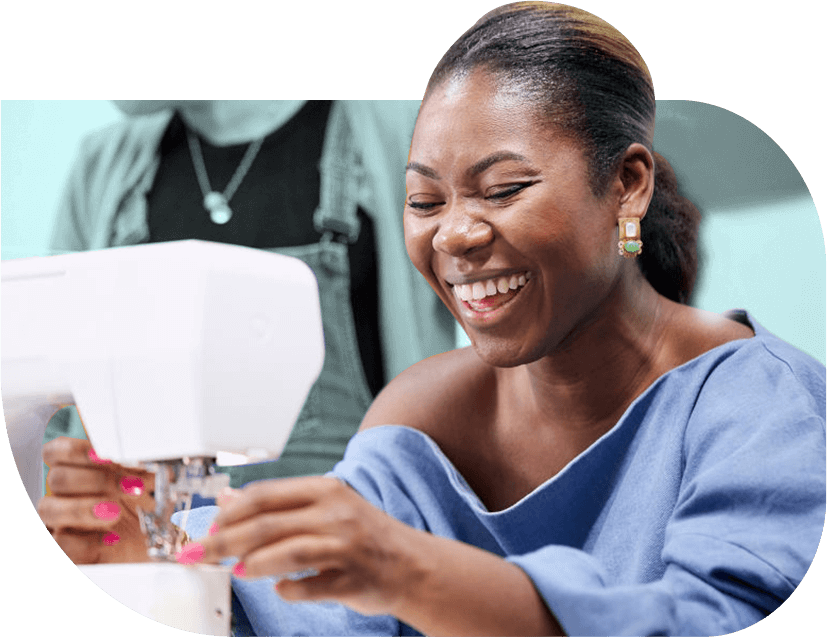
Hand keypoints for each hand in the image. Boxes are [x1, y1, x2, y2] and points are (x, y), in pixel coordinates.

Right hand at [38, 437, 156, 563]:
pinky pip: (60, 542)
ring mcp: (66, 523)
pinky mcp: (72, 550)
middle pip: (56, 478)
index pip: (56, 451)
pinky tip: (112, 538)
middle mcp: (69, 495)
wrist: (162, 543)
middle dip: (95, 480)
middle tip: (130, 487)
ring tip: (117, 512)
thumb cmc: (151, 507)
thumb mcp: (152, 479)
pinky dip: (86, 540)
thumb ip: (140, 463)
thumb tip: (143, 450)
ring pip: (47, 508)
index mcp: (83, 470)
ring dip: (83, 508)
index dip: (75, 451)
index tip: (106, 456)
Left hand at [183, 476, 420, 617]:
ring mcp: (345, 546)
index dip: (230, 512)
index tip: (207, 527)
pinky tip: (280, 589)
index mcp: (325, 490)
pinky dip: (289, 589)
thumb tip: (226, 500)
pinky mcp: (352, 578)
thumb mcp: (323, 509)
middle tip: (197, 553)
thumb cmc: (362, 535)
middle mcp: (335, 513)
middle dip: (224, 541)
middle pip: (267, 525)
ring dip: (252, 564)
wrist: (413, 565)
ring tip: (236, 572)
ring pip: (286, 552)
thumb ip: (277, 505)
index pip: (265, 495)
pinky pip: (311, 586)